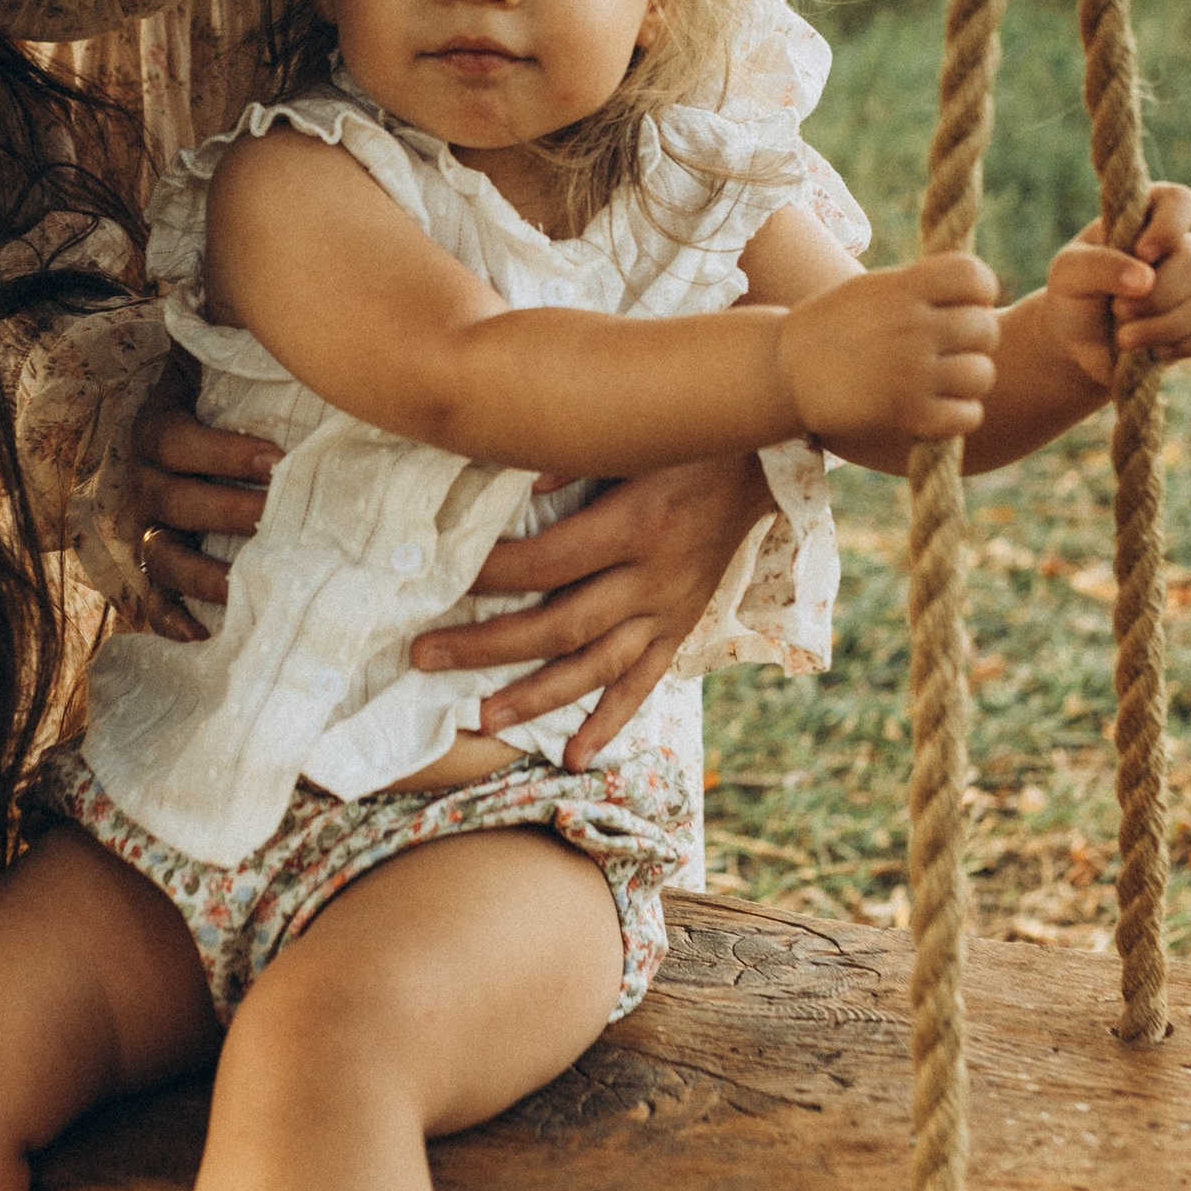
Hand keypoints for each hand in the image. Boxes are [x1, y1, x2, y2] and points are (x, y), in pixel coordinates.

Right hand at [118, 352, 276, 616]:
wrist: (168, 419)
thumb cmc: (216, 398)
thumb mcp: (216, 368)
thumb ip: (243, 356)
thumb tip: (305, 327)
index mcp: (155, 427)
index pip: (176, 439)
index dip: (223, 451)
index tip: (277, 459)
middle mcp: (141, 478)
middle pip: (174, 500)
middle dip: (227, 511)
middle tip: (276, 519)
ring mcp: (142, 525)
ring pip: (162, 553)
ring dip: (203, 573)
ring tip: (246, 587)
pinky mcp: (147, 563)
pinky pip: (149, 597)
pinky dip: (169, 619)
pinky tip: (201, 635)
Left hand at [410, 451, 774, 766]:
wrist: (765, 463)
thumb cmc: (686, 438)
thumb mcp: (635, 436)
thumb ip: (575, 459)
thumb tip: (517, 488)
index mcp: (636, 526)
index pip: (550, 561)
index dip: (493, 574)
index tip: (441, 580)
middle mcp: (652, 579)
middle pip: (561, 625)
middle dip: (488, 646)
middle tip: (426, 657)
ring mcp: (669, 611)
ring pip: (598, 666)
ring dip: (538, 696)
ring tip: (484, 719)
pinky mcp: (681, 628)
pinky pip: (643, 683)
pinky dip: (609, 722)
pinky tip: (574, 755)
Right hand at [778, 254, 1000, 452]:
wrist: (781, 371)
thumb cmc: (833, 327)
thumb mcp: (871, 290)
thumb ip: (921, 287)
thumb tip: (980, 291)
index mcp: (900, 288)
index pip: (974, 275)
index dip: (980, 290)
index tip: (965, 305)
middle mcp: (909, 326)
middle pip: (986, 328)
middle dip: (976, 340)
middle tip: (952, 349)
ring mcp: (908, 372)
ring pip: (982, 374)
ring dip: (970, 380)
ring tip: (948, 380)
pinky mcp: (904, 414)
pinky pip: (967, 416)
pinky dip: (961, 415)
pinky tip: (941, 409)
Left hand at [1042, 186, 1190, 393]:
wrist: (1078, 345)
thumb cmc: (1072, 295)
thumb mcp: (1068, 273)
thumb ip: (1099, 266)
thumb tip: (1145, 279)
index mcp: (1146, 218)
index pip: (1179, 201)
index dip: (1169, 226)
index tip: (1142, 253)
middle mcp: (1178, 246)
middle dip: (1155, 295)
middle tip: (1118, 310)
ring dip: (1161, 327)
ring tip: (1124, 338)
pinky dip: (1182, 346)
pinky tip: (1153, 351)